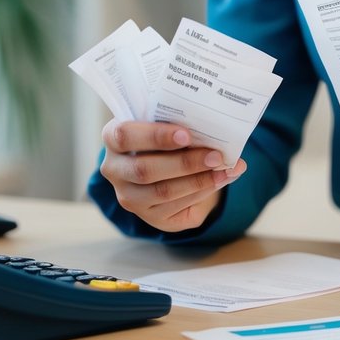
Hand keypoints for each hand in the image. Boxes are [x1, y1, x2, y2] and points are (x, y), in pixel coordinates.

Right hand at [98, 120, 244, 232]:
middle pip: (144, 170)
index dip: (155, 136)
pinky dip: (204, 191)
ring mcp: (130, 197)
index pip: (124, 136)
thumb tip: (219, 135)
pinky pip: (178, 206)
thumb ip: (182, 125)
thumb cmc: (167, 134)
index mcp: (113, 138)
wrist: (168, 162)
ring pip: (163, 192)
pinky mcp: (150, 216)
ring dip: (199, 180)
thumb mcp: (167, 123)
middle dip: (185, 163)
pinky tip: (221, 179)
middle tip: (216, 155)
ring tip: (226, 169)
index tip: (186, 134)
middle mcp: (114, 170)